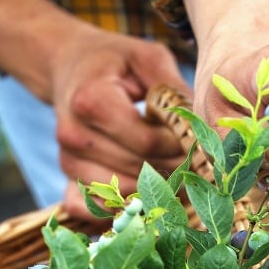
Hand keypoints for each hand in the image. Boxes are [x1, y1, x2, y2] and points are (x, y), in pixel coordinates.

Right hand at [0, 0, 190, 218]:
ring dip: (154, 188)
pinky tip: (143, 194)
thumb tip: (200, 126)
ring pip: (124, 192)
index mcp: (91, 100)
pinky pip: (91, 209)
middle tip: (197, 160)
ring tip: (175, 170)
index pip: (147, 141)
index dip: (180, 146)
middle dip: (173, 168)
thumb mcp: (147, 58)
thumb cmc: (113, 61)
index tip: (199, 140)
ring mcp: (67, 160)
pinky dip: (120, 208)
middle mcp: (73, 135)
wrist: (69, 67)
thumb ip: (172, 90)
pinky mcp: (67, 179)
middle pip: (138, 169)